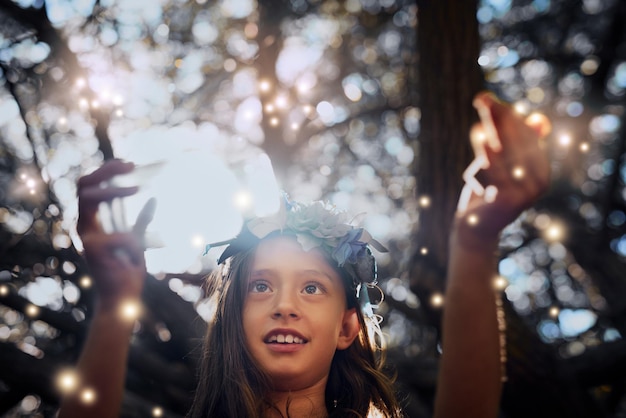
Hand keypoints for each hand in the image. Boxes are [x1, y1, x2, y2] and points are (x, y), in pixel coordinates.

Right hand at [77, 160, 155, 307]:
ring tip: (137, 187)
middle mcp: (85, 226)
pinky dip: (134, 244)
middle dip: (105, 170)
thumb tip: (154, 198)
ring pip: (89, 197)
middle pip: (84, 184)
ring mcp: (86, 236)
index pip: (90, 187)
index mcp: (93, 222)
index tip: (129, 165)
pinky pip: (122, 235)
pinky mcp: (93, 248)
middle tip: (131, 165)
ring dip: (114, 189)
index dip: (106, 171)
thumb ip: (142, 220)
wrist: (122, 300)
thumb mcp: (137, 239)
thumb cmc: (126, 270)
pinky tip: (134, 259)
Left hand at [455, 92, 550, 248]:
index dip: (509, 115)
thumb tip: (537, 119)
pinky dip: (488, 152)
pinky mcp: (507, 201)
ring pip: (507, 153)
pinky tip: (481, 137)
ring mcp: (524, 193)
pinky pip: (497, 171)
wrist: (476, 227)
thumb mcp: (505, 166)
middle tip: (481, 99)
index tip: (489, 100)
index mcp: (541, 171)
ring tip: (480, 113)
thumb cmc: (490, 192)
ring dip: (492, 130)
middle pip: (518, 141)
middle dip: (499, 117)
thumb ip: (517, 144)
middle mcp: (538, 182)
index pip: (528, 136)